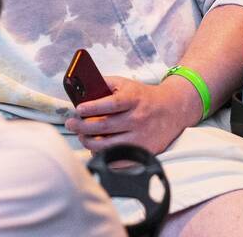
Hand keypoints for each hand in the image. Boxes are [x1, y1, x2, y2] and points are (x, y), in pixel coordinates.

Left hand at [65, 76, 198, 154]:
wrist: (172, 109)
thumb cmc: (142, 96)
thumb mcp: (124, 84)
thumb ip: (103, 83)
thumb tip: (79, 88)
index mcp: (132, 99)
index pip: (110, 104)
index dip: (92, 107)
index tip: (78, 109)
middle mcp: (138, 118)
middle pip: (105, 126)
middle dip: (83, 126)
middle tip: (71, 124)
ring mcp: (142, 137)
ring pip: (110, 144)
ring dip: (90, 142)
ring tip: (81, 136)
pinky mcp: (145, 150)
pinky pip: (120, 159)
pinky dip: (104, 156)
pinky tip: (95, 149)